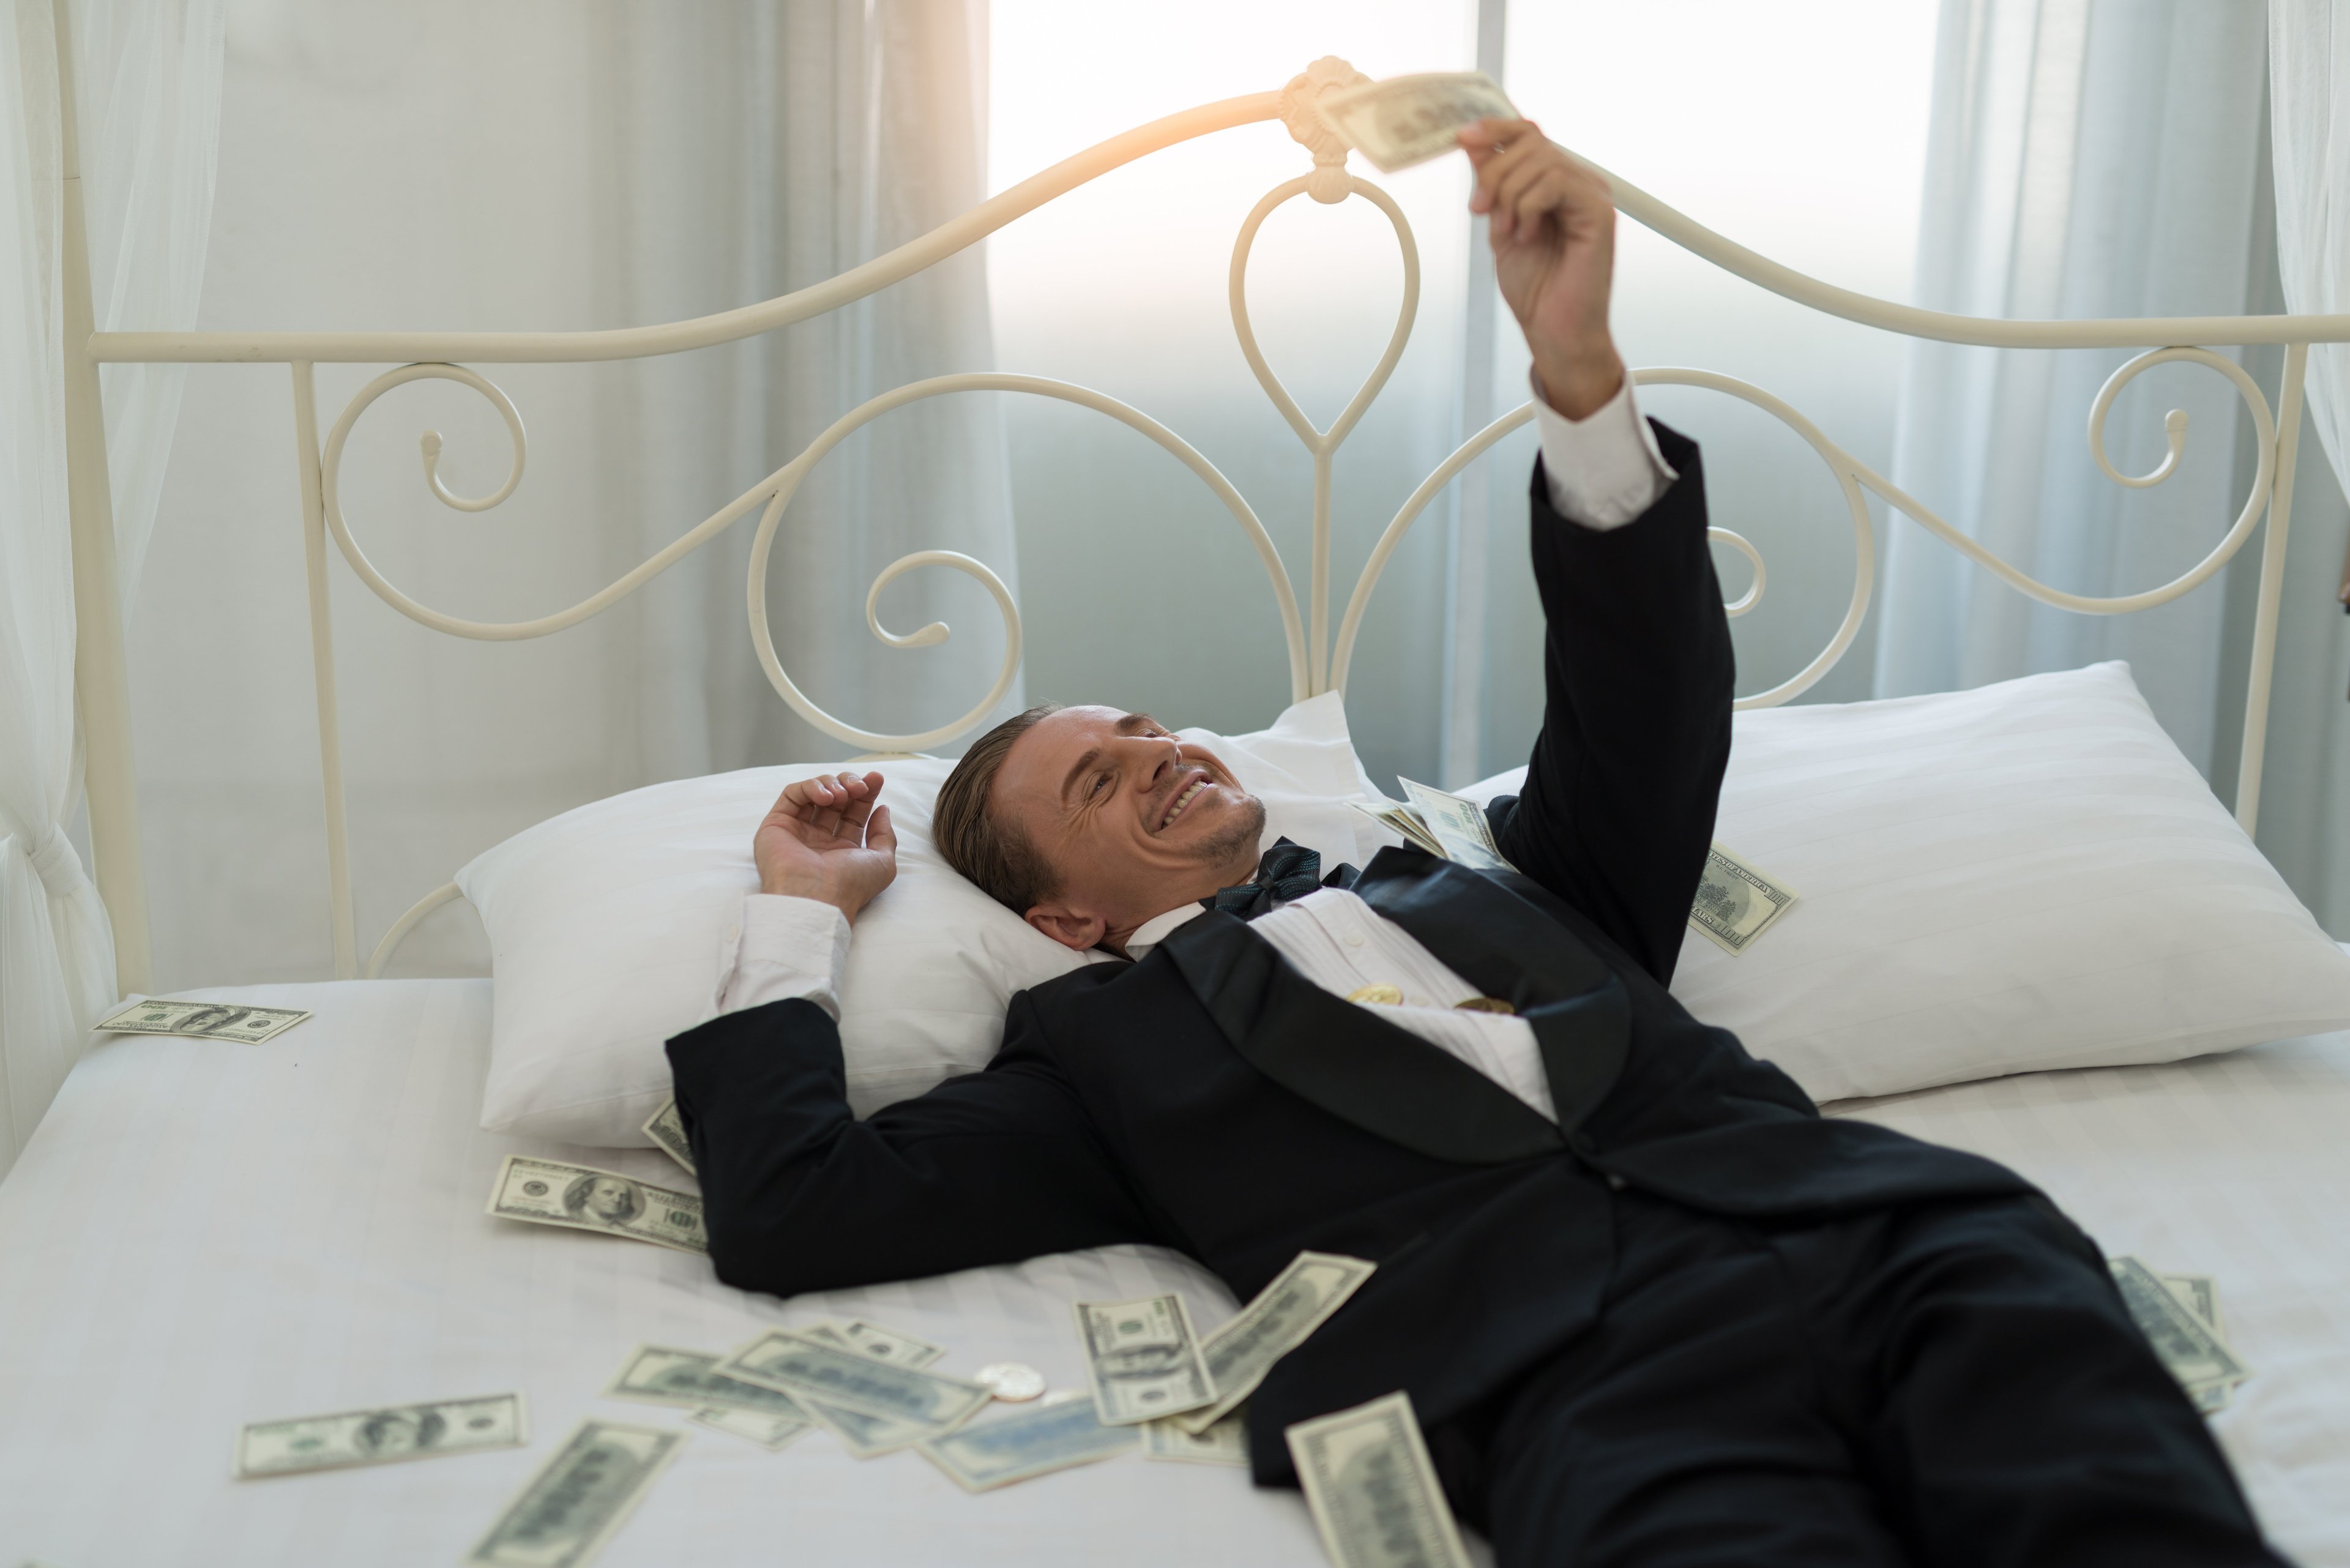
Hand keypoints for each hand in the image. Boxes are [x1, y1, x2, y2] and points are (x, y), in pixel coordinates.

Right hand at [752, 771, 897, 921]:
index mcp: (841, 850)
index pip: (854, 813)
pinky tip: (826, 797)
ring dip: (832, 785)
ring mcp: (796, 831)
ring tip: (842, 795)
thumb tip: (882, 809)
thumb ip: (884, 834)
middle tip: (860, 786)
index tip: (876, 778)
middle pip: (835, 800)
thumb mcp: (882, 862)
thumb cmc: (850, 885)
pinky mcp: (776, 824)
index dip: (866, 793)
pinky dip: (810, 787)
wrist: (816, 897)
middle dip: (850, 785)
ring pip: (813, 794)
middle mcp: (818, 840)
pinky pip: (792, 794)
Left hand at [1461, 118, 1624, 419]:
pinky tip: (1527, 236)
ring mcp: (1591, 195)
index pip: (1529, 134)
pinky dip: (1530, 207)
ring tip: (1507, 233)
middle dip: (1495, 173)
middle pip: (1531, 142)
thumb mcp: (1500, 225)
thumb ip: (1492, 185)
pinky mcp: (1599, 212)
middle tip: (1480, 210)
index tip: (1463, 138)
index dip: (1495, 129)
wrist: (1553, 331)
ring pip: (1541, 160)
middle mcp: (1577, 182)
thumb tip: (1473, 143)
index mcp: (1556, 183)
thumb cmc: (1535, 288)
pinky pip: (1557, 182)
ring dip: (1510, 196)